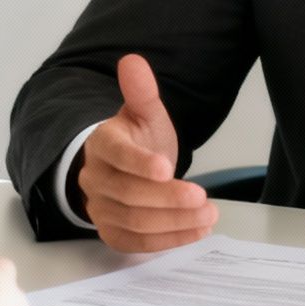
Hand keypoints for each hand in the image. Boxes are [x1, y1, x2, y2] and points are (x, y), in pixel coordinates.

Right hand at [77, 53, 217, 251]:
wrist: (123, 168)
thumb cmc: (137, 140)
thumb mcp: (145, 113)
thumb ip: (141, 92)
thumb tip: (133, 61)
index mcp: (102, 144)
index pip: (116, 154)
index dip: (140, 162)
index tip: (167, 167)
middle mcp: (95, 179)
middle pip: (128, 194)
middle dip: (168, 198)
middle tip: (203, 198)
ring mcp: (100, 209)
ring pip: (134, 222)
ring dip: (175, 222)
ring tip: (209, 215)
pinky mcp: (112, 232)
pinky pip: (137, 243)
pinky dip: (168, 240)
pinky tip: (196, 231)